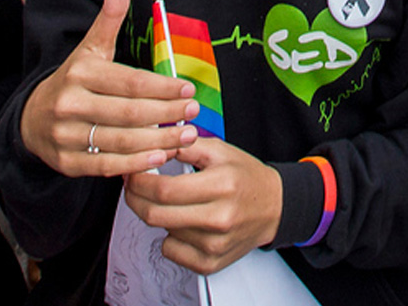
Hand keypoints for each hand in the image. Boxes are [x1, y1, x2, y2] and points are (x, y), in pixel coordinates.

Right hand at [19, 0, 203, 175]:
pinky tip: (161, 158)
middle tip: (194, 112)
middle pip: (129, 113)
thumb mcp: (90, 46)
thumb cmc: (73, 79)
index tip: (189, 88)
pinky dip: (136, 164)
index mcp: (80, 72)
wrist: (31, 119)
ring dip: (159, 142)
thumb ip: (109, 14)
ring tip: (186, 136)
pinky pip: (107, 166)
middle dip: (167, 114)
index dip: (162, 87)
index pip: (129, 82)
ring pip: (121, 141)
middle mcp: (70, 104)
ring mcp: (66, 136)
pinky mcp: (67, 163)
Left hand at [122, 137, 284, 273]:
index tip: (133, 172)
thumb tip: (154, 145)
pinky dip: (169, 235)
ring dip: (157, 214)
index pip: (165, 189)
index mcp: (222, 185)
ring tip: (170, 201)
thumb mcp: (221, 151)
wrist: (274, 207)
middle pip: (156, 214)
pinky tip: (183, 222)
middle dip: (136, 198)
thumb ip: (186, 145)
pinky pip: (171, 251)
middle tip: (133, 186)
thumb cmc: (246, 177)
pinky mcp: (210, 263)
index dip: (140, 181)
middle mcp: (219, 218)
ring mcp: (214, 244)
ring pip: (163, 231)